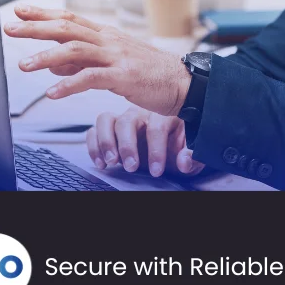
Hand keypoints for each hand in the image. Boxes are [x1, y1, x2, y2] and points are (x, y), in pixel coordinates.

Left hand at [3, 6, 192, 115]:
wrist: (183, 83)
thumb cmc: (150, 74)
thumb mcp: (114, 64)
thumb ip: (84, 63)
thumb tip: (56, 67)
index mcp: (107, 36)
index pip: (71, 18)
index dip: (44, 14)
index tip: (20, 11)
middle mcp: (109, 41)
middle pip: (67, 28)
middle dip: (36, 28)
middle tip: (10, 29)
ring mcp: (117, 57)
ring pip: (75, 50)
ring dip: (46, 57)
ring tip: (23, 65)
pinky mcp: (124, 76)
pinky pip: (92, 78)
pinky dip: (70, 85)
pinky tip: (52, 93)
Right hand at [86, 109, 205, 177]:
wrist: (172, 146)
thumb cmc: (180, 146)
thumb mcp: (191, 150)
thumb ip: (191, 156)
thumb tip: (184, 162)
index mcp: (164, 115)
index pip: (157, 128)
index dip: (156, 151)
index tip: (157, 170)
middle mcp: (141, 114)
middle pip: (127, 121)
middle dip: (127, 146)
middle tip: (131, 167)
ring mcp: (124, 119)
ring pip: (106, 120)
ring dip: (106, 142)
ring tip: (112, 162)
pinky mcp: (111, 128)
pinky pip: (94, 129)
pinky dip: (93, 145)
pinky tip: (101, 162)